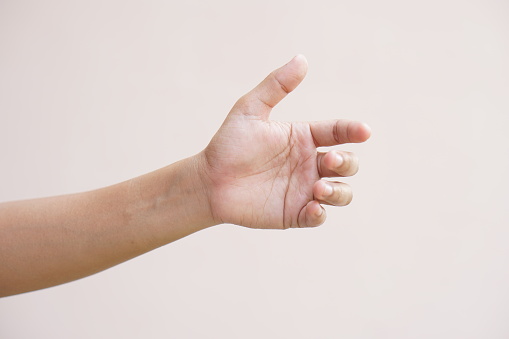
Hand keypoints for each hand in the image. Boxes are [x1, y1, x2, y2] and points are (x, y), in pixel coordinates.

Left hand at [198, 55, 370, 228]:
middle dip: (345, 162)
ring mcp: (304, 190)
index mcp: (303, 138)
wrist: (208, 181)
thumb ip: (276, 86)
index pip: (338, 132)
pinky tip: (312, 207)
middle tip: (328, 161)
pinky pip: (318, 217)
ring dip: (339, 191)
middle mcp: (309, 163)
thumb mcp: (250, 110)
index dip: (353, 131)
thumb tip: (302, 58)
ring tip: (319, 189)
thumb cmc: (228, 144)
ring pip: (341, 192)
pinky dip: (321, 213)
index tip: (363, 131)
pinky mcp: (294, 213)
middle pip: (347, 164)